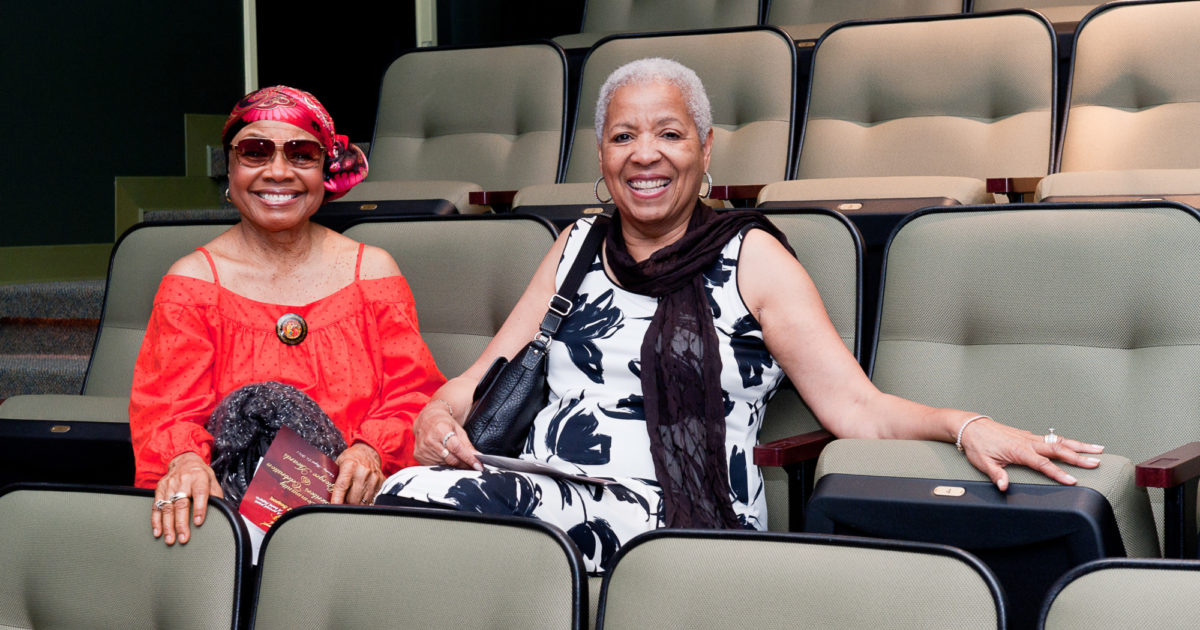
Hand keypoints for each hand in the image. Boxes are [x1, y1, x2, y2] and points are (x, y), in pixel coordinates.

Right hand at [152, 452, 222, 544]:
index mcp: (199, 478)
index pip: (200, 493)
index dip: (200, 508)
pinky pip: (156, 506)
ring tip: (170, 539)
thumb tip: (222, 510)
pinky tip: (158, 531)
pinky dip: (156, 521)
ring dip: (168, 525)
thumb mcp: (212, 480)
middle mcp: (183, 481)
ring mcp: (170, 485)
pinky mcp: (160, 489)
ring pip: (167, 507)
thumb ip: (216, 495)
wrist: (184, 460)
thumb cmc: (200, 474)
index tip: (198, 522)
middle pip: (181, 504)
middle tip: (183, 538)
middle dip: (181, 523)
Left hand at [332, 442, 383, 504]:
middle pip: (353, 498)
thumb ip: (333, 477)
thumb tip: (324, 493)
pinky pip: (373, 499)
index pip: (342, 486)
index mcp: (350, 465)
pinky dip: (366, 500)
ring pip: (363, 502)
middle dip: (347, 502)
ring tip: (353, 496)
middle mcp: (363, 472)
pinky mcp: (381, 483)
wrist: (370, 451)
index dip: (337, 498)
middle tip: (344, 500)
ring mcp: (373, 478)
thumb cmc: (352, 458)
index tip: (334, 506)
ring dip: (357, 502)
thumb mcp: (339, 462)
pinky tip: (362, 494)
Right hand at [412, 401, 480, 470]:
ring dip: (453, 465)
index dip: (468, 458)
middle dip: (463, 463)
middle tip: (470, 464)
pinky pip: (435, 466)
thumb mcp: (458, 430)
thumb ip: (467, 445)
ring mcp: (423, 448)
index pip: (456, 448)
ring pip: (444, 464)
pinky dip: (443, 464)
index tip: (478, 466)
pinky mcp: (419, 455)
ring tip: (456, 459)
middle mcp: (430, 440)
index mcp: (441, 430)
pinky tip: (445, 458)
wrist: (426, 419)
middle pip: (451, 459)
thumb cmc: (444, 423)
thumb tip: (477, 456)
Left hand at [960, 418, 1104, 490]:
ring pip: (1059, 441)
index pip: (1042, 464)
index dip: (1058, 473)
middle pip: (1058, 449)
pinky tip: (1078, 445)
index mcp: (1019, 451)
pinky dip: (1068, 442)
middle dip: (1078, 457)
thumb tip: (1004, 487)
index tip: (1073, 480)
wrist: (971, 426)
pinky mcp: (1029, 436)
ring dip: (1079, 445)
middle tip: (1096, 462)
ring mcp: (1030, 437)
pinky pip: (1052, 439)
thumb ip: (996, 475)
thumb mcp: (983, 462)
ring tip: (1098, 449)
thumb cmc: (977, 444)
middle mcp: (1028, 442)